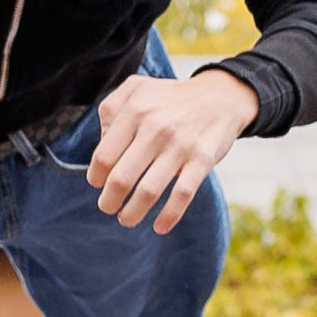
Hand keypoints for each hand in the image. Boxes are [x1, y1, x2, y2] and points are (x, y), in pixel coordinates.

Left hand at [89, 69, 258, 233]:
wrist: (220, 96)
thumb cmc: (169, 98)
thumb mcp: (136, 89)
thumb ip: (111, 110)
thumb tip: (101, 143)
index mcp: (135, 111)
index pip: (104, 156)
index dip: (96, 177)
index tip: (99, 183)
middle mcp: (156, 128)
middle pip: (121, 178)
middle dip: (109, 201)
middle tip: (108, 206)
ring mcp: (180, 146)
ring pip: (148, 192)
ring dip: (132, 213)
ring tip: (126, 219)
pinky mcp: (202, 161)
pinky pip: (182, 195)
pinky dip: (169, 216)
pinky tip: (159, 227)